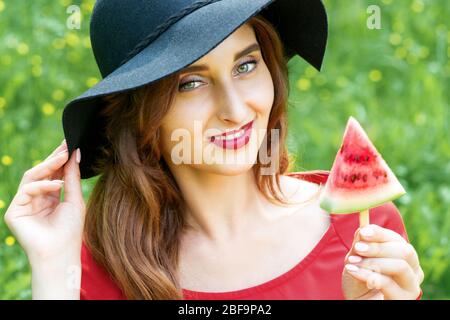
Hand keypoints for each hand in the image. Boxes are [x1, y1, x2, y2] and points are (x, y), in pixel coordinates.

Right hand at [4, 139, 85, 264]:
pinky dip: (42, 185)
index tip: (70, 143)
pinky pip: (26, 190)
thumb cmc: (70, 230)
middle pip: (41, 172)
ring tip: (63, 157)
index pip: (53, 173)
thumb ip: (72, 177)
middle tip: (66, 145)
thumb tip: (75, 154)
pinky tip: (57, 185)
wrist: (61, 254)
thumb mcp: (75, 199)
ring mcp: (23, 205)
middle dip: (54, 158)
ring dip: (48, 166)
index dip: (60, 159)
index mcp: (49, 197)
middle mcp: (35, 199)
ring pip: (31, 177)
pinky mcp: (15, 212)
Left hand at [342, 224, 423, 299]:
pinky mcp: (403, 299)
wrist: (358, 302)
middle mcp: (413, 270)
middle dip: (378, 247)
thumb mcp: (356, 259)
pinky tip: (353, 271)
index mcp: (403, 257)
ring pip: (400, 266)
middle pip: (405, 251)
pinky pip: (388, 284)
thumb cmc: (359, 281)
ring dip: (373, 262)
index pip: (397, 239)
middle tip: (358, 248)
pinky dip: (367, 275)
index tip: (363, 231)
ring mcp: (411, 286)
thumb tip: (363, 228)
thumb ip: (360, 244)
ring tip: (352, 263)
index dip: (381, 233)